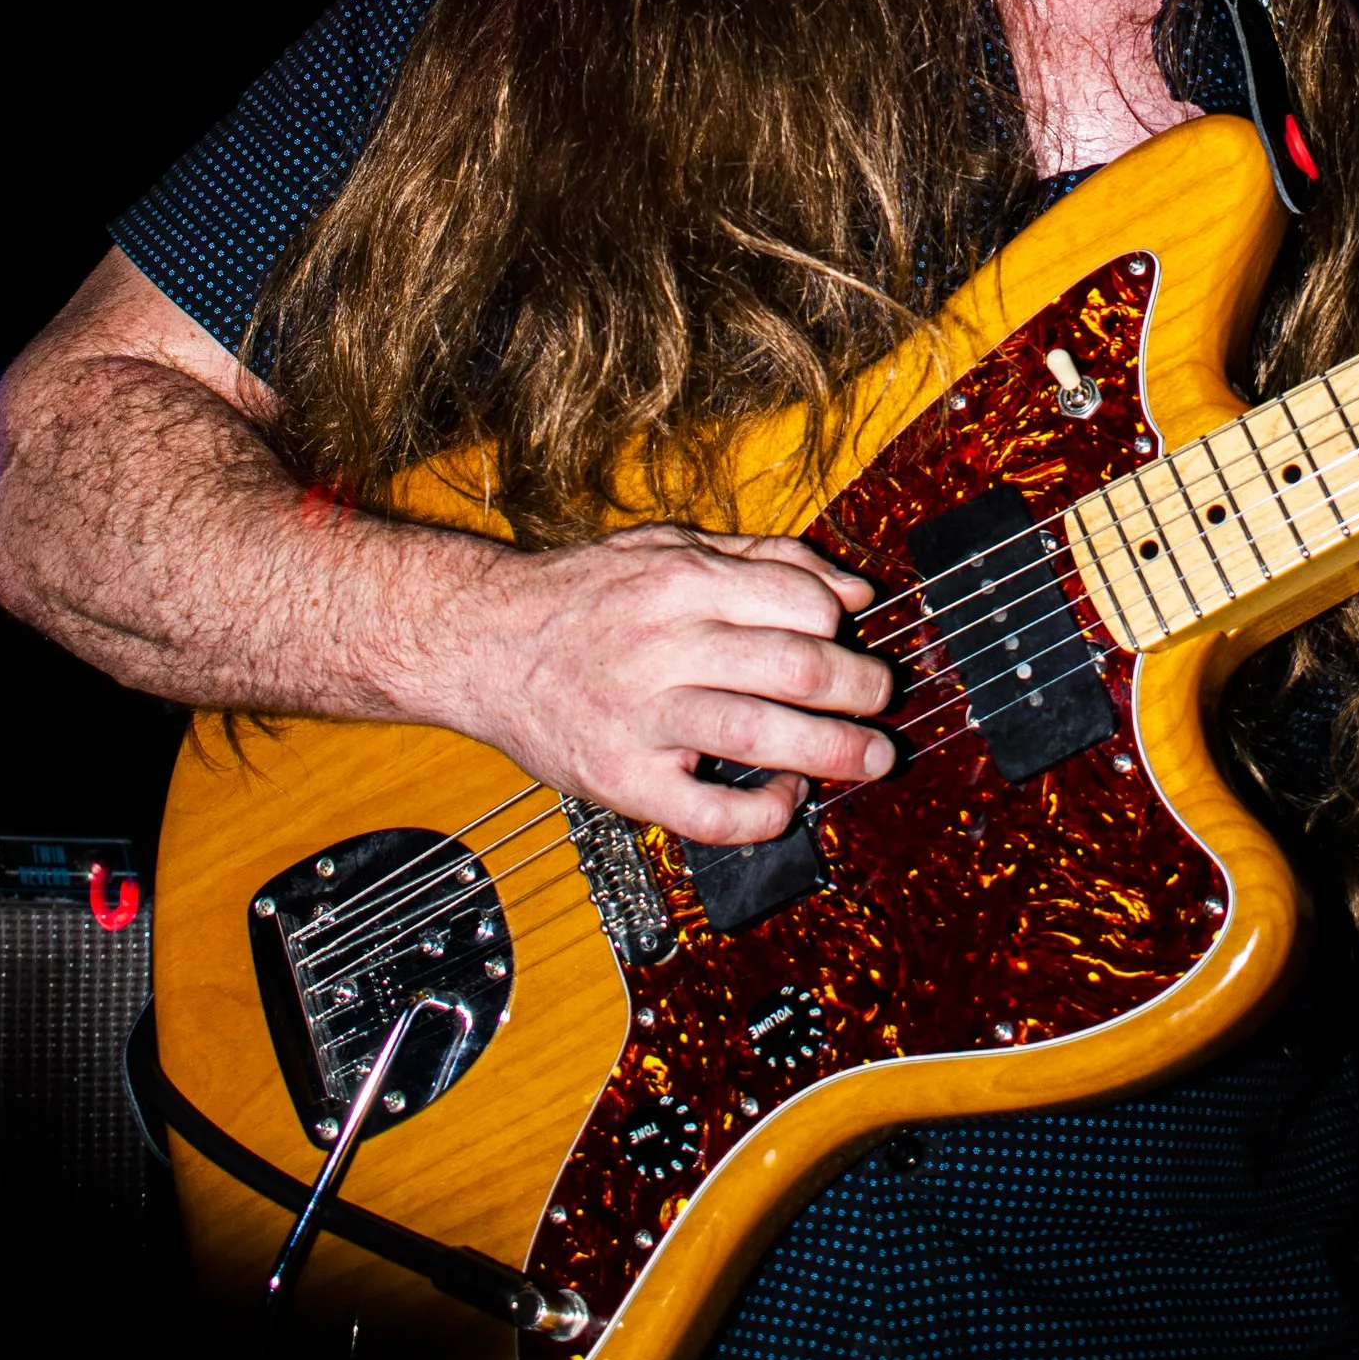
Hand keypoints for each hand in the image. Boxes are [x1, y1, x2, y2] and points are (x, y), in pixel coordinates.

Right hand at [453, 526, 894, 846]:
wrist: (478, 640)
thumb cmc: (581, 594)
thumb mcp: (667, 545)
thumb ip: (763, 560)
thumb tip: (853, 591)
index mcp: (681, 579)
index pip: (801, 602)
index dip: (841, 624)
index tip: (849, 640)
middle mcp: (665, 644)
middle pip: (799, 668)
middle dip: (862, 689)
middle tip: (880, 700)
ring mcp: (641, 715)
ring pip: (764, 736)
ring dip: (837, 752)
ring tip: (872, 757)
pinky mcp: (620, 779)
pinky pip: (710, 813)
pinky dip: (764, 814)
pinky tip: (785, 798)